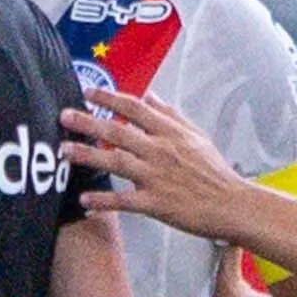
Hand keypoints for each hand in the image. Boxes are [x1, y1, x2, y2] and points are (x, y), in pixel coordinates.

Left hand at [64, 85, 252, 242]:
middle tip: (65, 116)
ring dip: (89, 155)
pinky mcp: (156, 203)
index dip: (110, 98)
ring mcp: (157, 177)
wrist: (232, 205)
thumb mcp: (196, 136)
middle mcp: (161, 151)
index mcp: (171, 133)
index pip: (136, 108)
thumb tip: (149, 95)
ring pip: (117, 161)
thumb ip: (170, 115)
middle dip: (89, 122)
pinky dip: (104, 200)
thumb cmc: (214, 172)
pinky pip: (124, 201)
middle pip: (119, 132)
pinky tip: (84, 199)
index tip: (88, 91)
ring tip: (65, 151)